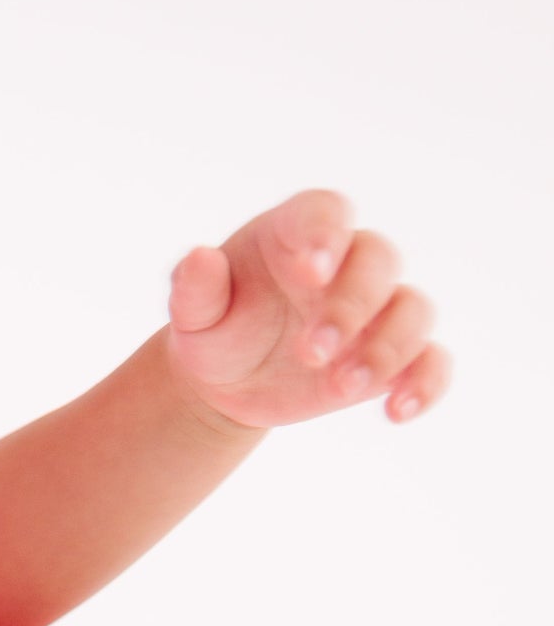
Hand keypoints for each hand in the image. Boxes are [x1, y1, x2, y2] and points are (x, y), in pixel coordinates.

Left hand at [163, 188, 451, 432]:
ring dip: (387, 348)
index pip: (325, 213)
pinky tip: (398, 411)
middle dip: (350, 307)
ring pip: (413, 309)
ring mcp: (377, 308)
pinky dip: (426, 383)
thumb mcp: (194, 314)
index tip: (310, 272)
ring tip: (340, 387)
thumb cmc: (215, 330)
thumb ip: (195, 287)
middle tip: (309, 353)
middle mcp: (348, 263)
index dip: (326, 236)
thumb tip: (198, 259)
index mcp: (296, 234)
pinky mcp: (394, 355)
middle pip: (377, 261)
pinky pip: (432, 360)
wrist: (230, 381)